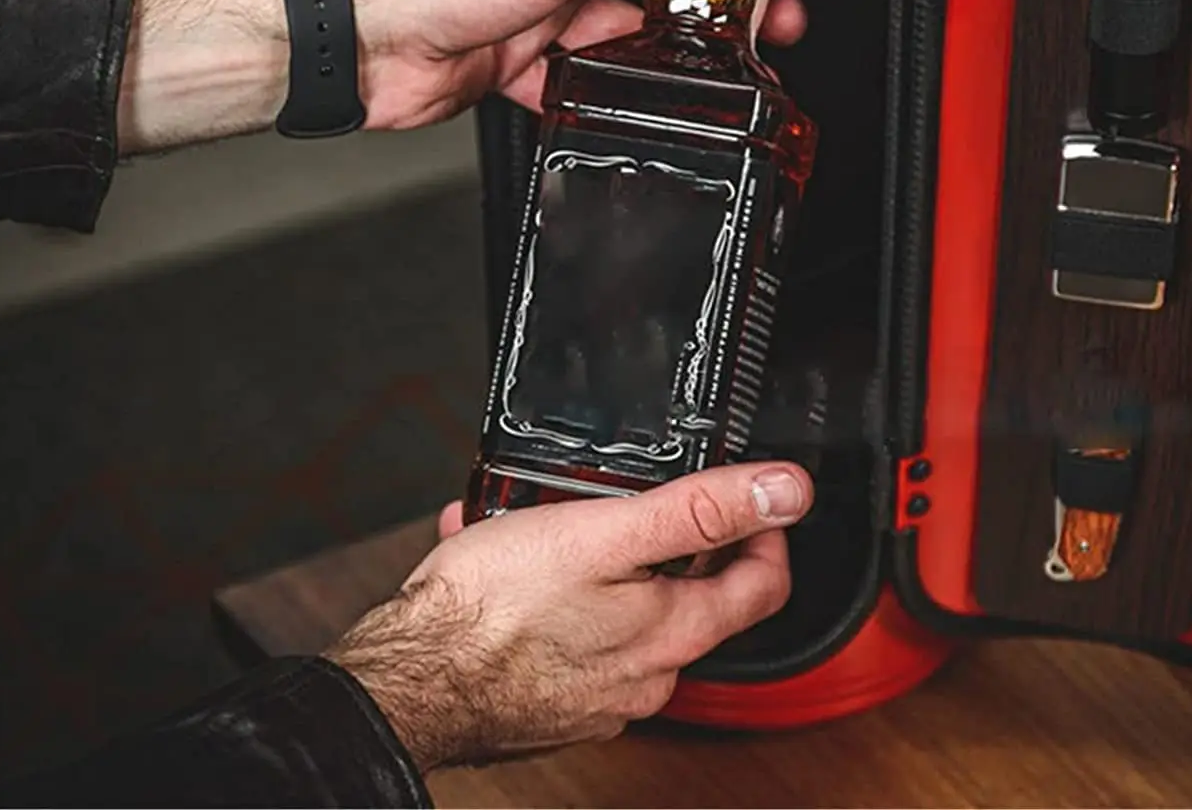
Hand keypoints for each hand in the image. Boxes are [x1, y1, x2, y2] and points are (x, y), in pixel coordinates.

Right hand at [326, 462, 811, 773]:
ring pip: (623, 609)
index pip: (765, 585)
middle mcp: (647, 675)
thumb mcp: (606, 532)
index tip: (752, 498)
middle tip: (630, 498)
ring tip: (544, 519)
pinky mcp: (553, 699)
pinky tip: (506, 557)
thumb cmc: (492, 611)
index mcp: (674, 633)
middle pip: (694, 595)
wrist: (406, 684)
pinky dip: (551, 592)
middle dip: (664, 537)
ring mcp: (599, 693)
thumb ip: (702, 511)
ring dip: (595, 558)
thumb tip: (784, 492)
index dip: (766, 529)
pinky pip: (572, 631)